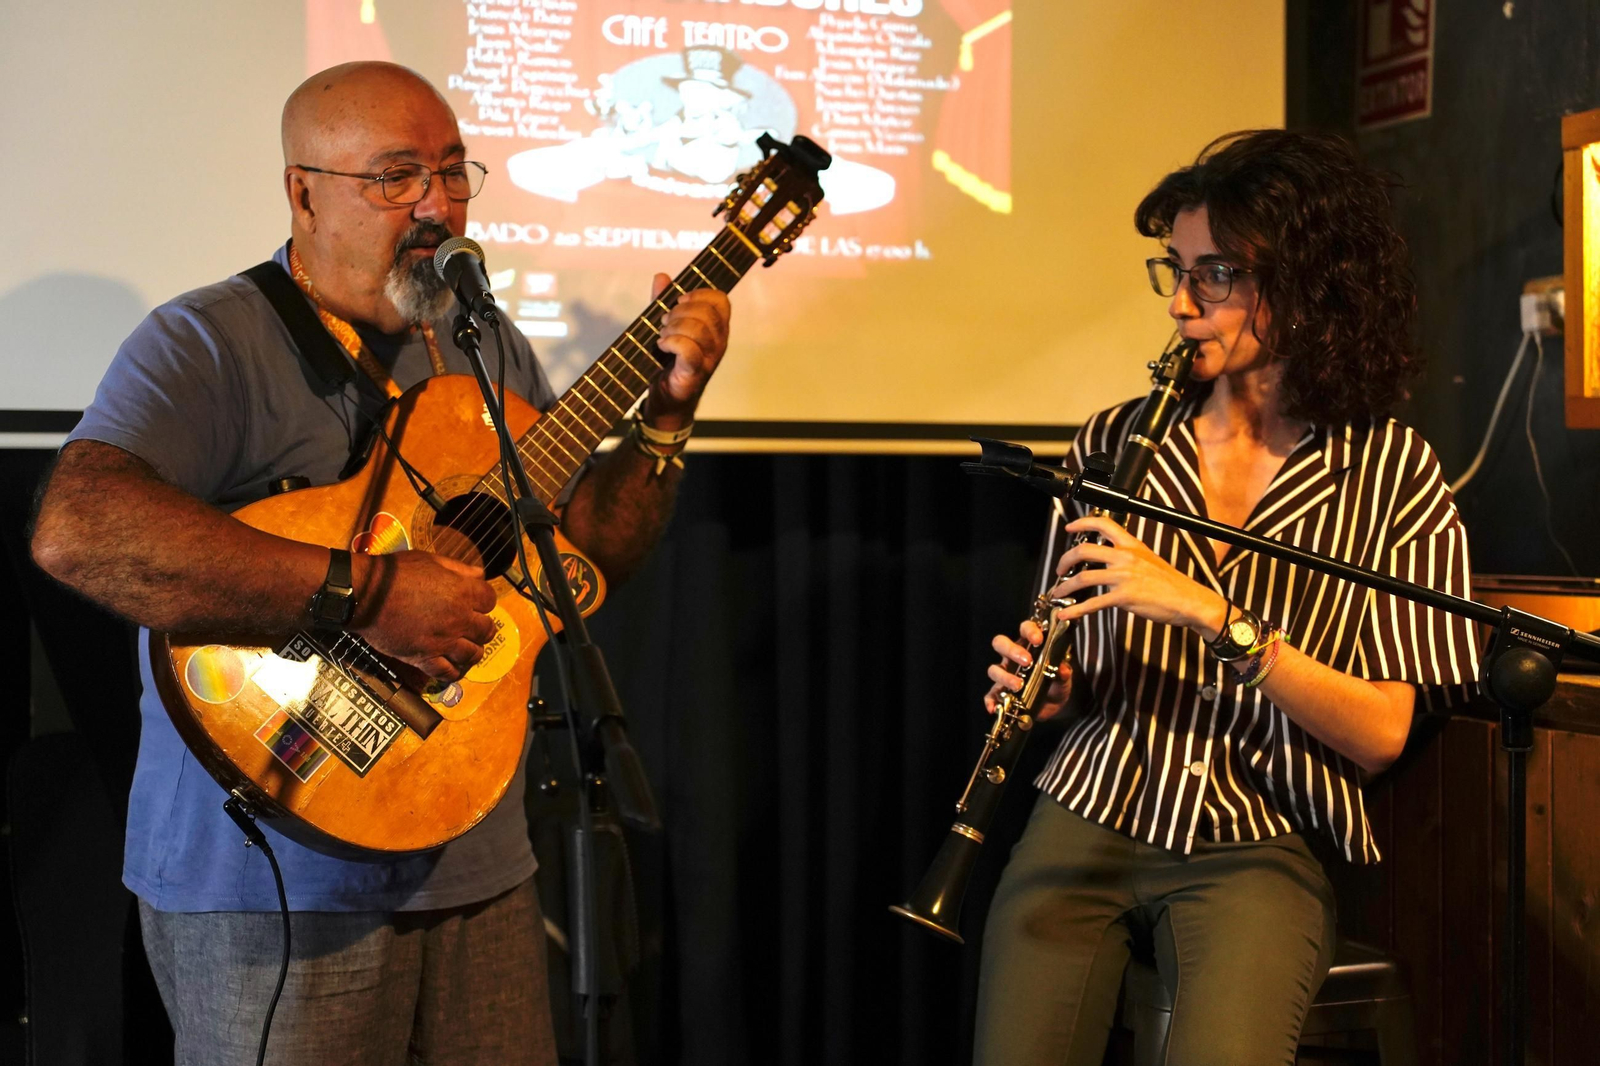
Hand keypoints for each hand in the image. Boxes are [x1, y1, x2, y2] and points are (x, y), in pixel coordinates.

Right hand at [351, 551, 497, 680]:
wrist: (365, 594)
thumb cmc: (395, 574)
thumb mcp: (430, 560)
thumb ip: (459, 569)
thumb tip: (480, 574)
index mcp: (462, 592)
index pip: (490, 600)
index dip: (484, 601)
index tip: (477, 602)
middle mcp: (458, 619)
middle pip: (486, 630)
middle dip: (483, 627)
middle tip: (475, 627)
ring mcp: (443, 641)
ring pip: (473, 654)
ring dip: (473, 650)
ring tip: (466, 647)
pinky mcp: (425, 658)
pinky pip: (448, 672)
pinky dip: (453, 672)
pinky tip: (453, 667)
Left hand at [643, 272, 730, 426]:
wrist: (665, 399)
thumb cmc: (669, 362)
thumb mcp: (665, 326)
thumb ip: (663, 301)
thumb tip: (662, 277)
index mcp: (716, 328)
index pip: (720, 300)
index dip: (699, 294)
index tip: (679, 301)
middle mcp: (718, 342)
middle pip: (707, 312)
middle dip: (679, 311)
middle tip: (665, 323)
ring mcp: (709, 359)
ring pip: (698, 329)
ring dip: (673, 328)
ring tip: (662, 337)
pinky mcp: (695, 373)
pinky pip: (689, 349)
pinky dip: (671, 343)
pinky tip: (661, 347)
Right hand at [983, 618, 1073, 720]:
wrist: (1054, 705)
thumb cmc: (1057, 683)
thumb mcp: (1064, 677)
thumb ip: (1063, 672)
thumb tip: (1061, 669)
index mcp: (1029, 646)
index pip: (1024, 629)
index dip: (1029, 631)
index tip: (1038, 639)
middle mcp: (1013, 657)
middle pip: (1001, 643)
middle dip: (1012, 650)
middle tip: (1027, 661)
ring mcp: (1005, 674)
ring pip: (994, 669)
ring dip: (1005, 676)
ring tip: (1018, 686)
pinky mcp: (1001, 692)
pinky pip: (990, 695)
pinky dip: (991, 700)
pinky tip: (995, 707)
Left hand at [1048, 516, 1225, 637]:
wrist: (1189, 600)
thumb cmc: (1172, 584)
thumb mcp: (1150, 560)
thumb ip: (1129, 557)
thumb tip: (1110, 561)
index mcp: (1132, 545)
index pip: (1104, 524)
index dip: (1083, 523)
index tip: (1070, 527)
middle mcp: (1125, 557)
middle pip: (1084, 550)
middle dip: (1065, 560)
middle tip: (1059, 570)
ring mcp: (1123, 576)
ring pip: (1083, 577)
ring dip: (1065, 587)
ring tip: (1058, 593)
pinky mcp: (1124, 597)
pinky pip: (1092, 603)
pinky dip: (1075, 610)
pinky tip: (1066, 614)